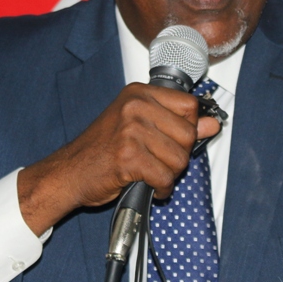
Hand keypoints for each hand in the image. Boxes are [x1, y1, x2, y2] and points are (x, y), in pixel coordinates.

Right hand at [16, 83, 220, 234]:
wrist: (69, 172)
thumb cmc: (101, 149)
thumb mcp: (139, 126)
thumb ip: (177, 123)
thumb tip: (213, 124)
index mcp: (139, 93)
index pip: (189, 106)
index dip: (188, 127)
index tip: (175, 139)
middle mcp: (136, 106)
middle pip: (188, 134)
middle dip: (179, 156)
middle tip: (160, 161)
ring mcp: (131, 130)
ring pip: (179, 158)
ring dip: (170, 174)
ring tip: (152, 173)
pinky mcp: (128, 156)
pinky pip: (164, 177)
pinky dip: (162, 188)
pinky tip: (151, 186)